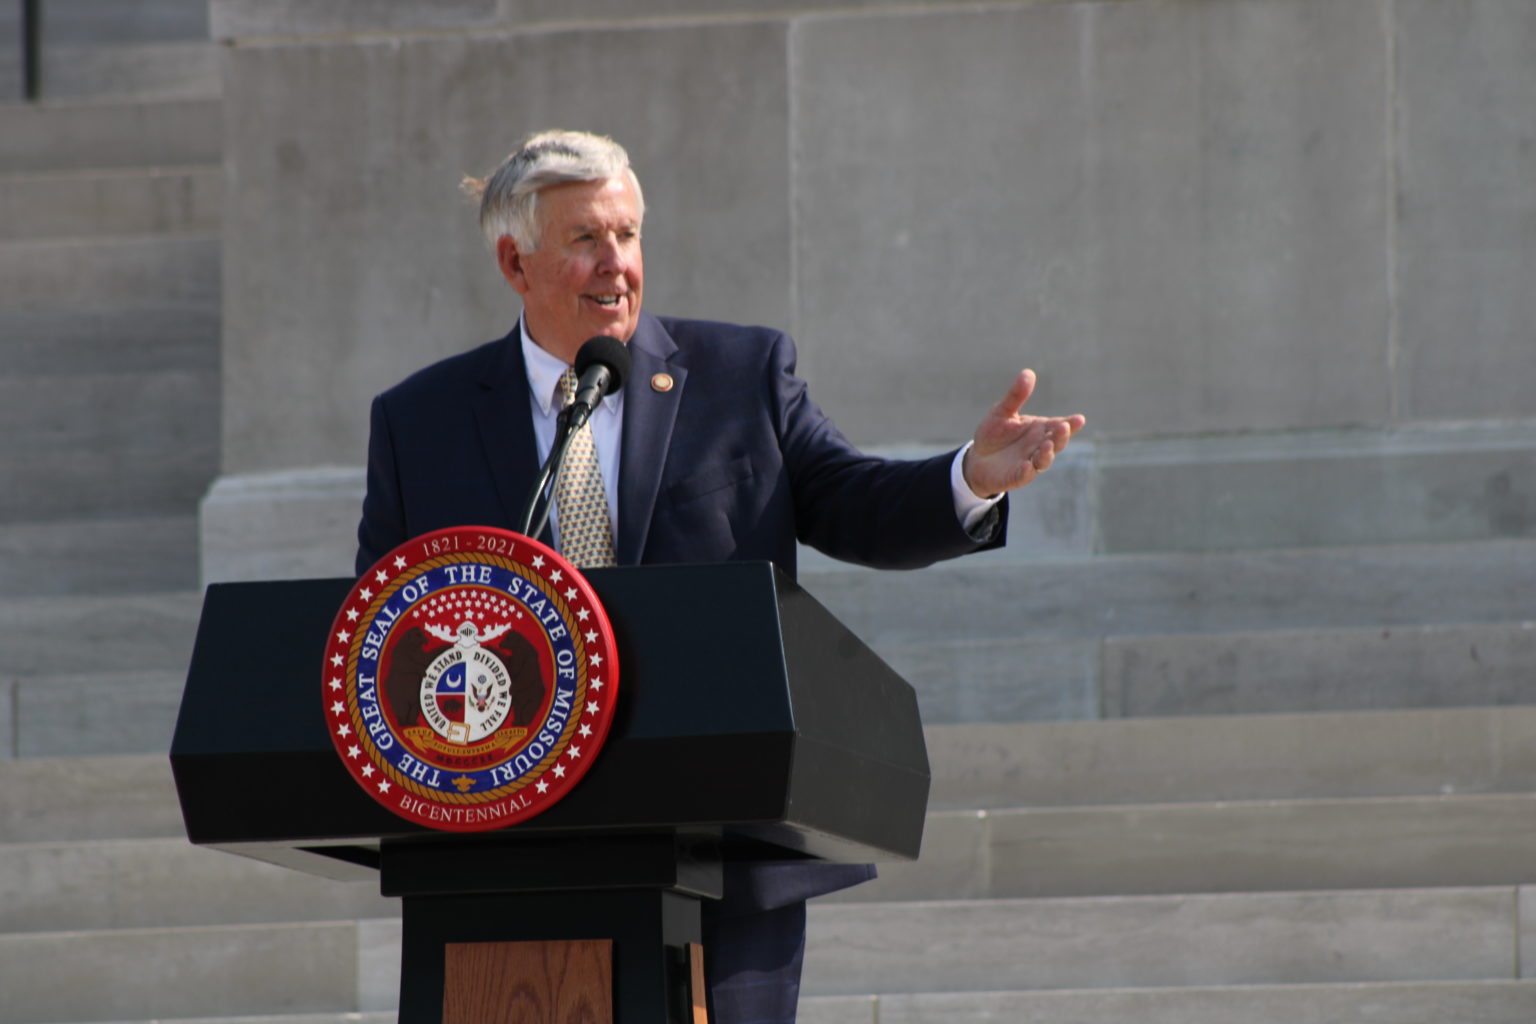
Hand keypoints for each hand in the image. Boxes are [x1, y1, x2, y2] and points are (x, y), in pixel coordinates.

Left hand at [962, 369, 1085, 497]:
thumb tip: (1028, 372)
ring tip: (1047, 445)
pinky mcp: (1016, 476)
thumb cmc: (994, 434)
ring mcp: (1030, 462)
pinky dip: (1027, 472)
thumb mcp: (1002, 412)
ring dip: (1047, 454)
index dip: (1071, 424)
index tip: (1079, 419)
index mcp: (1040, 429)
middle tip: (1063, 427)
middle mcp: (1039, 446)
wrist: (977, 459)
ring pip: (1044, 461)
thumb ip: (1016, 396)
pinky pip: (1024, 476)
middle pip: (1056, 443)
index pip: (1060, 426)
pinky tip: (1027, 466)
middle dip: (1061, 436)